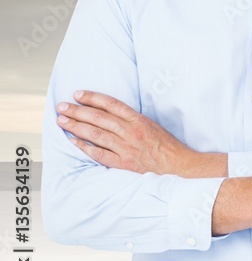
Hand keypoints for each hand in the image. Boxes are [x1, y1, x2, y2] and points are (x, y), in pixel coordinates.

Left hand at [55, 90, 221, 175]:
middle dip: (78, 111)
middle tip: (62, 106)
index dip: (93, 98)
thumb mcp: (154, 125)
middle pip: (99, 118)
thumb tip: (113, 114)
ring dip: (76, 126)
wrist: (180, 166)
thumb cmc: (168, 146)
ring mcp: (126, 148)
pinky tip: (73, 141)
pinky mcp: (124, 163)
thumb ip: (134, 120)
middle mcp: (131, 132)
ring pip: (96, 134)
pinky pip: (100, 154)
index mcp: (140, 120)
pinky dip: (85, 147)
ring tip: (62, 120)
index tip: (78, 94)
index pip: (112, 105)